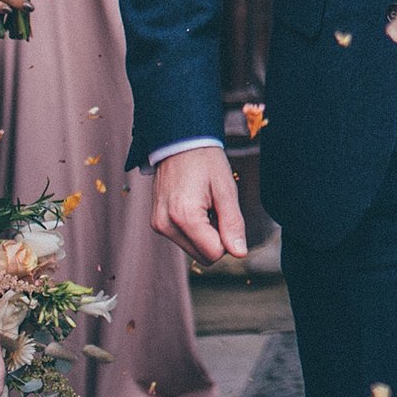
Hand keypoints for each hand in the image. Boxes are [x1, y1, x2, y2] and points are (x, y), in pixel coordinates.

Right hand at [150, 144, 247, 264]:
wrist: (179, 141)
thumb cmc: (205, 161)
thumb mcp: (226, 189)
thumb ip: (233, 223)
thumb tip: (240, 253)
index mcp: (184, 217)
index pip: (214, 253)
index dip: (228, 237)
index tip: (226, 212)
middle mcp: (165, 225)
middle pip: (203, 255)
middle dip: (217, 237)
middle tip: (217, 207)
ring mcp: (158, 225)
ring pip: (193, 249)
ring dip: (205, 233)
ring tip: (205, 204)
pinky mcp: (156, 223)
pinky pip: (182, 239)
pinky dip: (194, 228)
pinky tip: (195, 206)